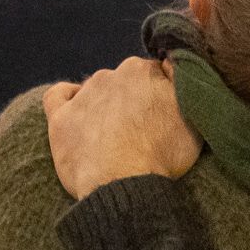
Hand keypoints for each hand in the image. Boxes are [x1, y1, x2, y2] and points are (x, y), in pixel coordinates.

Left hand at [44, 57, 200, 200]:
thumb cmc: (162, 155)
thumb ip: (183, 84)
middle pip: (124, 82)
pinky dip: (66, 99)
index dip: (160, 96)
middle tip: (141, 132)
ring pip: (95, 90)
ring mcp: (82, 96)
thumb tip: (171, 64)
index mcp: (142, 70)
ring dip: (103, 105)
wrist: (122, 185)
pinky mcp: (60, 118)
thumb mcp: (192, 116)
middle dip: (132, 100)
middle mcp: (110, 75)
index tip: (163, 117)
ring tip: (112, 137)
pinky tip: (75, 113)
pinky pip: (58, 96)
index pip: (154, 75)